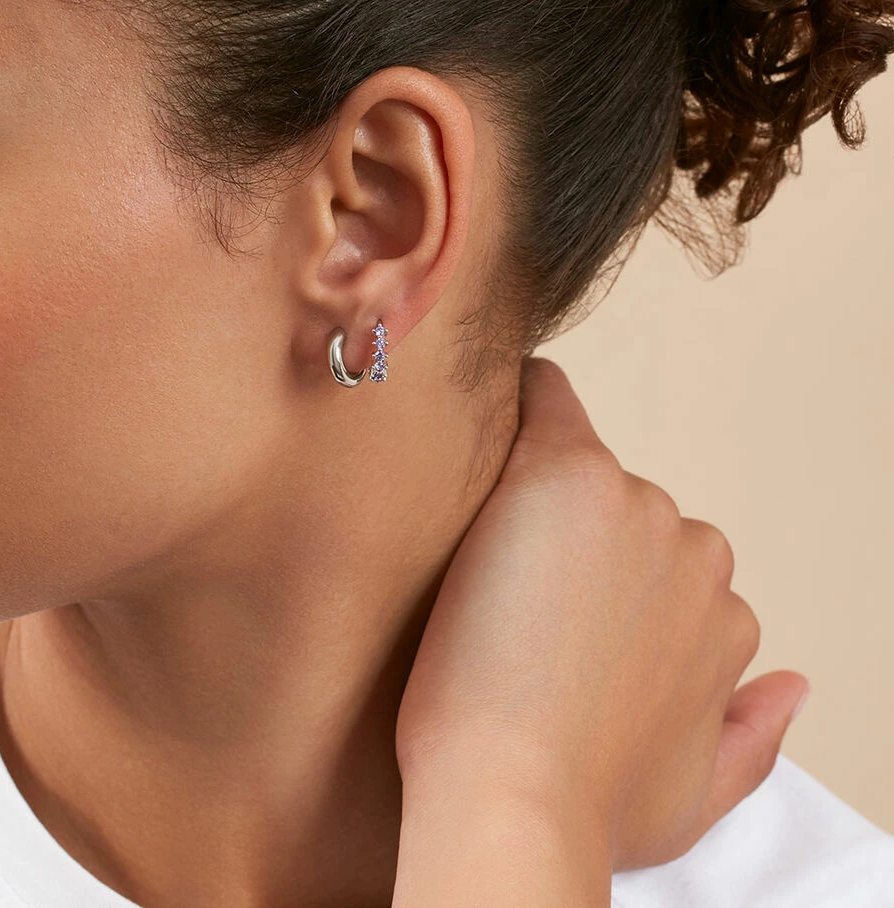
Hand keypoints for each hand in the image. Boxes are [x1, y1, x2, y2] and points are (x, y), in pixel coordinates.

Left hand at [395, 357, 807, 876]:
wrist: (511, 791)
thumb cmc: (586, 804)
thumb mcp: (695, 793)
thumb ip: (753, 737)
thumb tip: (792, 684)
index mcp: (724, 617)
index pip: (668, 576)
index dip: (605, 594)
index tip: (559, 618)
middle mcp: (695, 552)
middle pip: (624, 523)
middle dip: (574, 550)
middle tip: (513, 601)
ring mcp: (636, 507)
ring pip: (582, 482)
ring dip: (540, 507)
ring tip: (484, 566)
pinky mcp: (569, 475)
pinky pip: (550, 407)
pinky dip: (529, 404)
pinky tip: (497, 412)